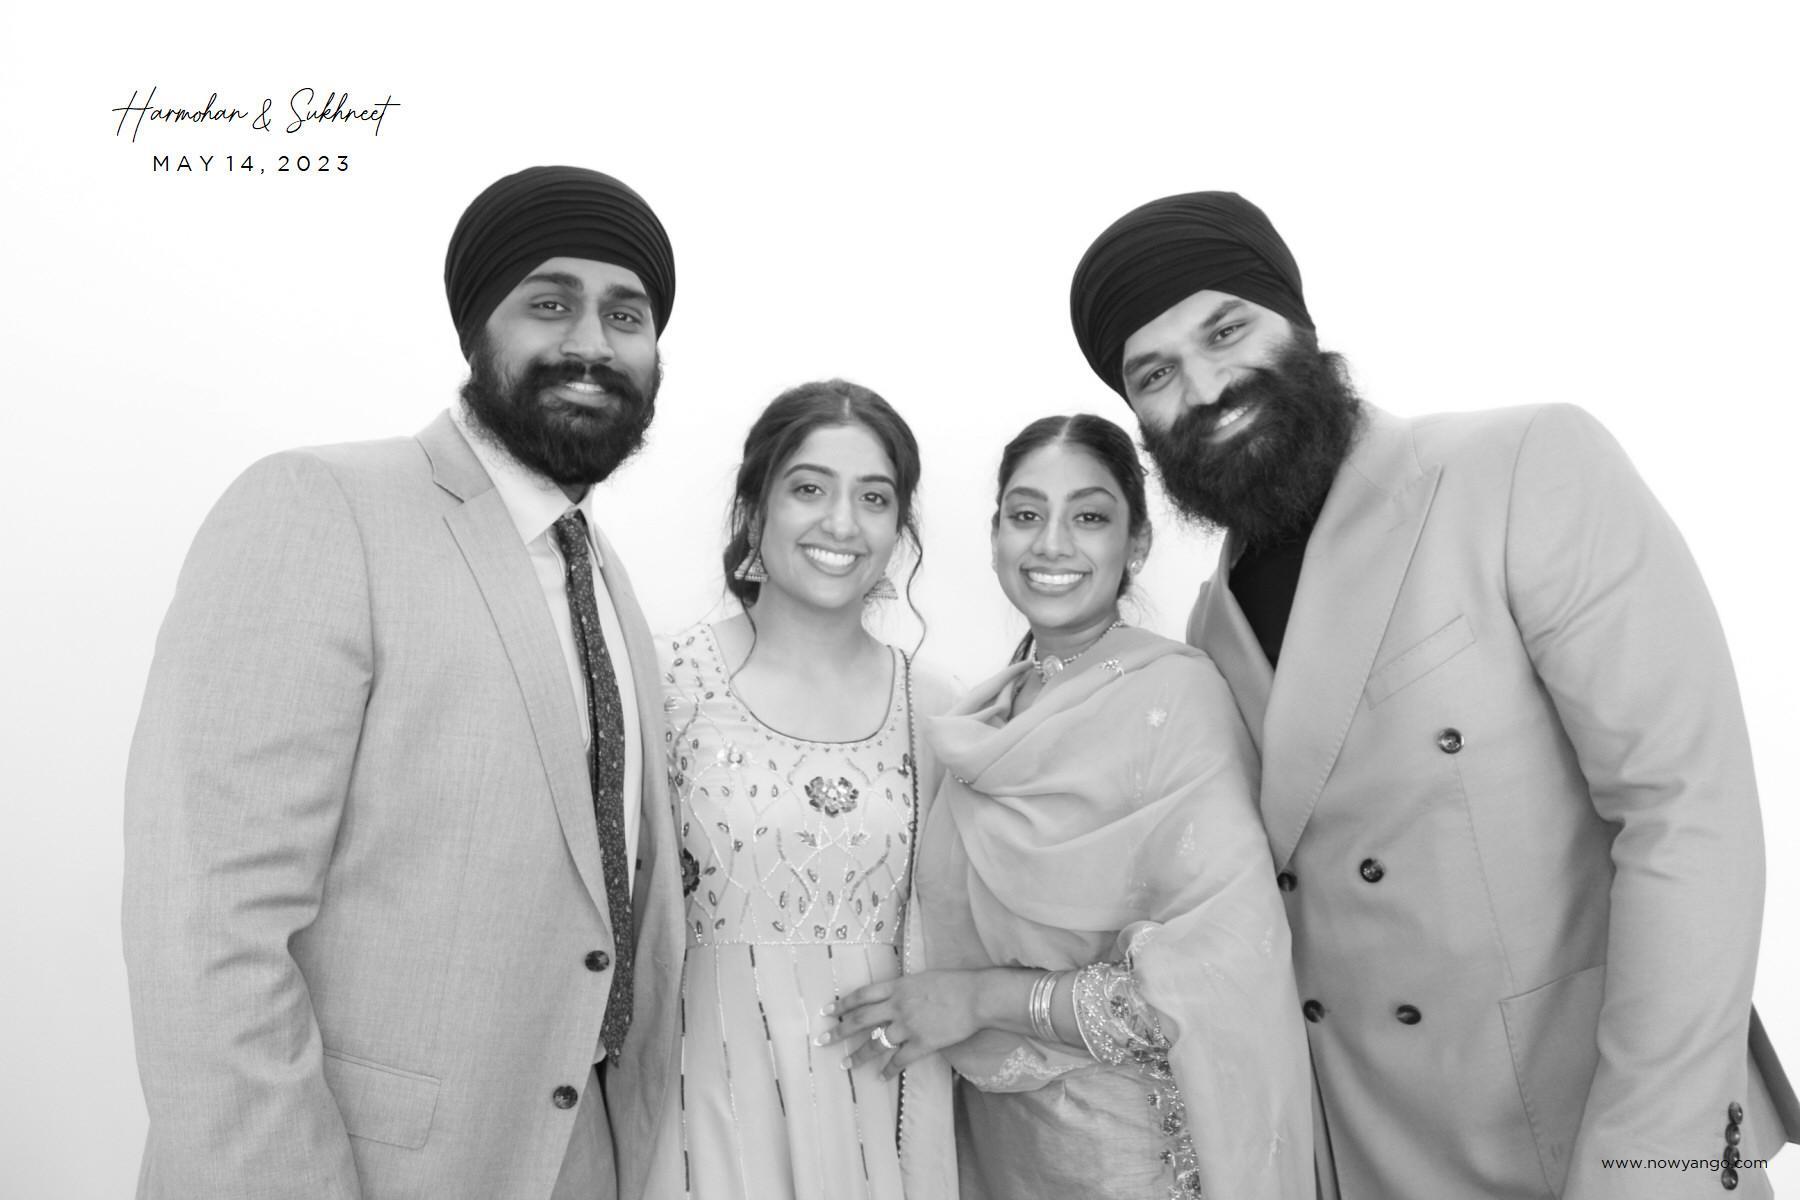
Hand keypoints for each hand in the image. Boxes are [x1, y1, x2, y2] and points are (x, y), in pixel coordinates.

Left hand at [821, 969, 983, 1078]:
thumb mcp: (922, 978)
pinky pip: (899, 1060)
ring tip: (845, 1064)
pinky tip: (880, 1078)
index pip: (861, 995)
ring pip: (875, 1044)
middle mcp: (897, 1006)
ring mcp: (908, 1026)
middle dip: (838, 1031)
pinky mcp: (922, 1043)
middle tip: (822, 1041)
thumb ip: (903, 988)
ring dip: (858, 1056)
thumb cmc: (954, 983)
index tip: (827, 1011)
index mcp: (897, 987)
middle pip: (860, 1020)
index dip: (842, 1004)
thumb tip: (890, 996)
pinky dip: (888, 1071)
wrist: (976, 996)